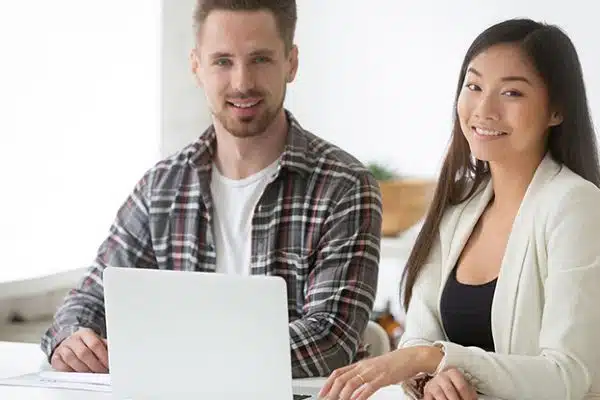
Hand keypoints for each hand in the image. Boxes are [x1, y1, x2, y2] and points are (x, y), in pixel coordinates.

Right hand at [51, 328, 108, 372]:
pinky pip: (61, 365)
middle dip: (94, 365)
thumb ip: (105, 347)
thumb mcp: (96, 341)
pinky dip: (70, 371)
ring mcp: (63, 347)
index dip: (102, 356)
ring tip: (91, 374)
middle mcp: (73, 339)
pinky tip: (77, 374)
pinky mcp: (55, 357)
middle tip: (101, 372)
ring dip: (83, 369)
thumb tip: (115, 355)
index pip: (95, 344)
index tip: (108, 364)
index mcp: (85, 333)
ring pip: (72, 359)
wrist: (68, 342)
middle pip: (84, 353)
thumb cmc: (85, 344)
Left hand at [319, 346, 439, 399]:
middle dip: (332, 392)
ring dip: (343, 395)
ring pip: (351, 383)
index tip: (322, 394)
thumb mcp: (374, 368)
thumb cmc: (393, 364)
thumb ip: (362, 376)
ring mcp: (373, 371)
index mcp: (360, 364)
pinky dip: (360, 395)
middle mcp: (364, 366)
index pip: (338, 372)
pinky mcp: (383, 377)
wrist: (411, 357)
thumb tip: (352, 387)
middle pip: (342, 378)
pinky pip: (368, 387)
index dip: (328, 383)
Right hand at [423, 368, 477, 399]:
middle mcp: (442, 376)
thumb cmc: (454, 385)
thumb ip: (469, 391)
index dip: (467, 398)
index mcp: (453, 373)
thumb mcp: (462, 385)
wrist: (439, 382)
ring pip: (440, 395)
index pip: (462, 386)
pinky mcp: (426, 391)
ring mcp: (433, 383)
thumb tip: (474, 399)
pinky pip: (429, 398)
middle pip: (450, 391)